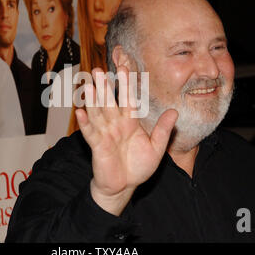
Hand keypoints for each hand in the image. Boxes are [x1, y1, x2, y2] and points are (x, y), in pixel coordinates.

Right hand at [76, 66, 177, 215]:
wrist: (125, 186)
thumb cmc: (139, 167)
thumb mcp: (156, 148)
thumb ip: (163, 130)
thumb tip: (174, 112)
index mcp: (130, 122)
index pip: (128, 100)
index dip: (126, 85)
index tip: (125, 67)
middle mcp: (116, 124)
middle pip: (109, 103)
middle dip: (105, 87)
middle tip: (99, 70)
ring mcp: (105, 134)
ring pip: (98, 114)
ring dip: (92, 100)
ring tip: (88, 85)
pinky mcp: (97, 146)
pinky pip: (90, 133)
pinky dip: (85, 123)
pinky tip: (80, 112)